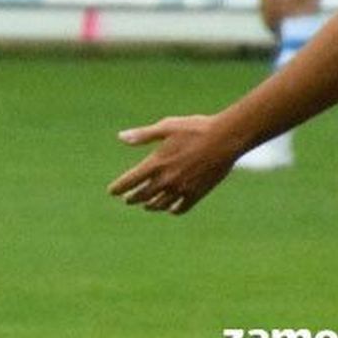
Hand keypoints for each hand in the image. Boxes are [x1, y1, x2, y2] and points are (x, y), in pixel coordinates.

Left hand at [109, 114, 241, 214]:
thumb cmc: (194, 128)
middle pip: (143, 195)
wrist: (225, 138)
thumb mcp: (166, 127)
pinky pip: (181, 208)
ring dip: (151, 206)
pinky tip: (170, 209)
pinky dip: (173, 210)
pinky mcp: (197, 193)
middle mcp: (167, 179)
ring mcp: (182, 188)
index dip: (119, 187)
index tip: (112, 191)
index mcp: (156, 162)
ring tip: (146, 206)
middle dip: (133, 198)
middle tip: (127, 200)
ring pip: (160, 204)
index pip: (131, 180)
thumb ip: (143, 135)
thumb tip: (121, 137)